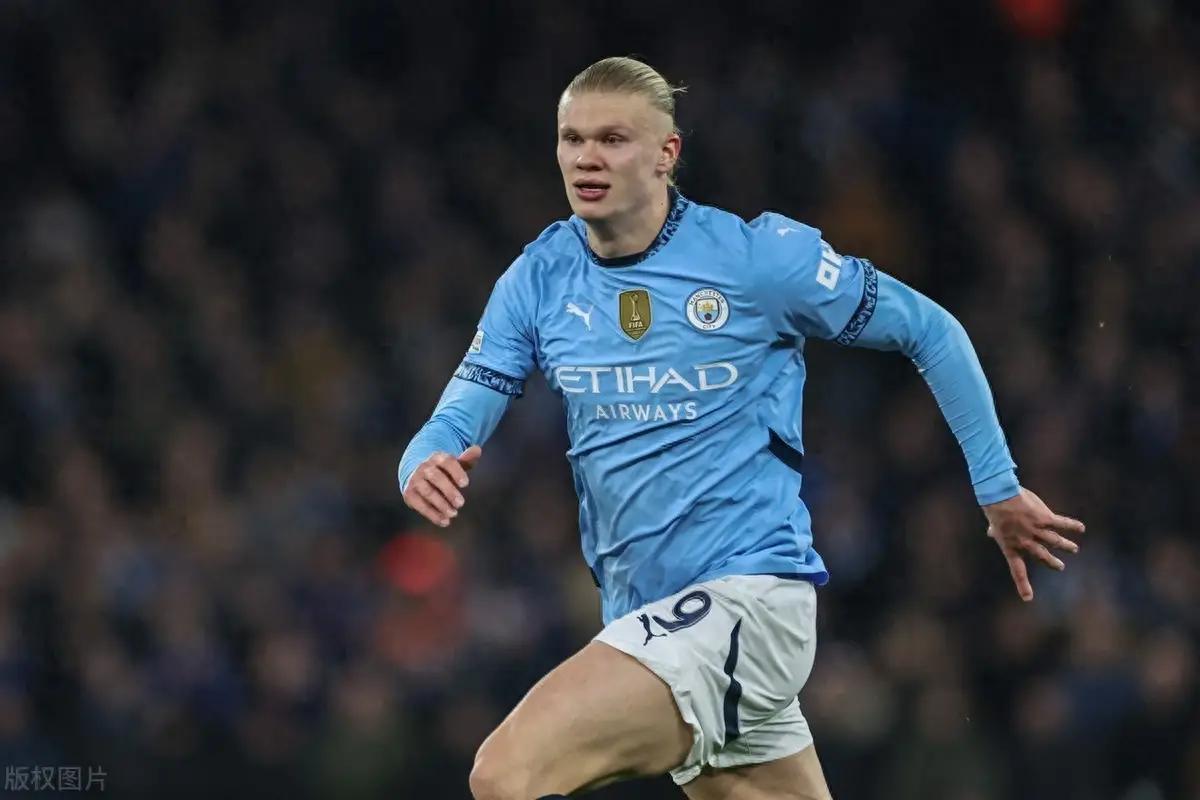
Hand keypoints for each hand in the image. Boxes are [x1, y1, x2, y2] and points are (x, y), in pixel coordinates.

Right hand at [402, 445, 482, 527]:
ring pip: (428, 492)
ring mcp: (415, 480)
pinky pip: (420, 505)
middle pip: (436, 477)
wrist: (415, 474)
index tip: (466, 484)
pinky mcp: (409, 494)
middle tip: (461, 503)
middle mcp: (424, 467)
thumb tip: (477, 449)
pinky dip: (433, 515)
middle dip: (449, 491)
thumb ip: (466, 459)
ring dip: (441, 504)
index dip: (456, 472)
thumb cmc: (442, 471)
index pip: (447, 462)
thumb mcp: (453, 464)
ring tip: (454, 514)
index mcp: (438, 458)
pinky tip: (445, 522)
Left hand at [983, 486, 1084, 601]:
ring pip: (1055, 542)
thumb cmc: (995, 509)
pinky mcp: (1045, 519)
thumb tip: (990, 533)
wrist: (999, 495)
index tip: (1028, 598)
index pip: (1017, 570)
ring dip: (1066, 546)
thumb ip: (995, 532)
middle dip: (1052, 563)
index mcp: (1011, 546)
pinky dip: (1072, 526)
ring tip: (1073, 549)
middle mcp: (1025, 542)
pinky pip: (1062, 524)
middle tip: (1060, 567)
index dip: (1022, 584)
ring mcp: (1036, 531)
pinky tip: (1081, 528)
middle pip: (1042, 556)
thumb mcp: (994, 525)